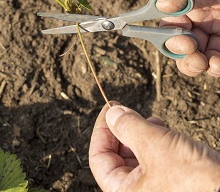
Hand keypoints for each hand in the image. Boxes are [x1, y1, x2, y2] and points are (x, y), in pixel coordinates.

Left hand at [89, 104, 219, 191]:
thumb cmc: (192, 178)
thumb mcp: (154, 145)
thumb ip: (128, 127)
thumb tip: (112, 114)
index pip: (99, 159)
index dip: (101, 130)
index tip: (110, 109)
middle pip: (116, 156)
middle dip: (122, 129)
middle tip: (128, 110)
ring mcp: (153, 187)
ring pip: (135, 154)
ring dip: (139, 132)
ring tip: (151, 121)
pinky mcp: (168, 179)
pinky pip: (152, 157)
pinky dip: (153, 139)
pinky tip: (161, 128)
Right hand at [156, 0, 219, 76]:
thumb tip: (163, 5)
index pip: (170, 24)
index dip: (169, 37)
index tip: (184, 40)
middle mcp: (202, 15)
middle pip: (184, 45)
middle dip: (185, 57)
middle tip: (196, 57)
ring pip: (204, 55)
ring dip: (203, 65)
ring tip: (214, 64)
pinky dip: (219, 65)